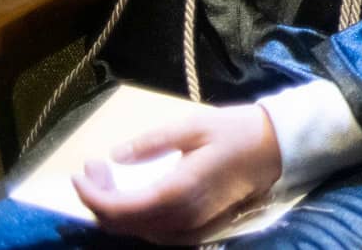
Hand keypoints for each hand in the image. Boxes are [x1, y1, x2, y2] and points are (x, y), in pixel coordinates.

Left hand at [72, 101, 281, 241]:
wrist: (278, 148)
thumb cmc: (237, 131)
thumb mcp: (194, 126)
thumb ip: (152, 143)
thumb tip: (115, 156)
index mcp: (178, 191)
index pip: (118, 208)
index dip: (91, 194)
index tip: (82, 171)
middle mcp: (181, 217)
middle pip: (122, 224)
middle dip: (98, 199)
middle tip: (96, 168)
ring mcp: (190, 227)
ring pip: (136, 232)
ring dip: (115, 209)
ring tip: (110, 178)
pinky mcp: (198, 229)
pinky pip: (155, 234)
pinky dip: (136, 219)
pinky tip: (135, 197)